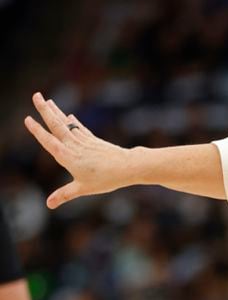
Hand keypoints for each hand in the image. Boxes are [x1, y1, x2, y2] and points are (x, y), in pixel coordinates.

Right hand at [24, 93, 131, 208]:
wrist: (128, 167)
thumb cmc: (106, 179)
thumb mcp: (83, 189)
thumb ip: (64, 194)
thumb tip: (48, 204)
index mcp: (68, 156)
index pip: (49, 141)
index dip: (37, 130)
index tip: (27, 118)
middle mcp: (74, 146)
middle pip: (57, 125)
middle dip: (45, 110)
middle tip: (36, 95)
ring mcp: (85, 141)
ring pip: (67, 123)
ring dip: (57, 112)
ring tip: (48, 100)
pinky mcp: (94, 141)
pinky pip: (81, 128)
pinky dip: (74, 121)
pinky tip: (70, 115)